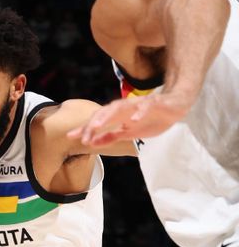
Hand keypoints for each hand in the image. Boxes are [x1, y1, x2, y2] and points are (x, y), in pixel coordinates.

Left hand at [68, 92, 191, 146]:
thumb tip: (91, 143)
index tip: (71, 136)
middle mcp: (125, 108)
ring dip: (109, 116)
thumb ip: (110, 136)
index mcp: (117, 115)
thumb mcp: (128, 132)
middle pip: (106, 113)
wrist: (176, 106)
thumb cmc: (150, 119)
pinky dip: (139, 112)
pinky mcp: (155, 102)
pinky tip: (133, 120)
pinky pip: (146, 106)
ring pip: (121, 107)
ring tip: (99, 125)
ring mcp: (139, 104)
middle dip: (94, 123)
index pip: (97, 121)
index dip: (85, 128)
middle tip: (85, 135)